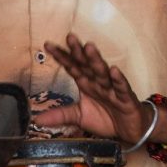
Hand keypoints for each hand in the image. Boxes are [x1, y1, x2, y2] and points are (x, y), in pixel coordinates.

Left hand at [34, 34, 152, 145]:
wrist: (130, 129)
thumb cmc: (106, 118)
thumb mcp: (79, 117)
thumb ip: (60, 115)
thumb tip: (36, 120)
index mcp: (87, 84)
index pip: (73, 68)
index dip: (62, 57)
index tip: (48, 45)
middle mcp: (98, 83)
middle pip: (87, 65)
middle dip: (78, 52)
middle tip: (70, 37)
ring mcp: (113, 89)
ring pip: (103, 73)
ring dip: (96, 61)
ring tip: (89, 47)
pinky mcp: (126, 98)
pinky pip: (121, 88)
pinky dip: (118, 80)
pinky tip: (114, 71)